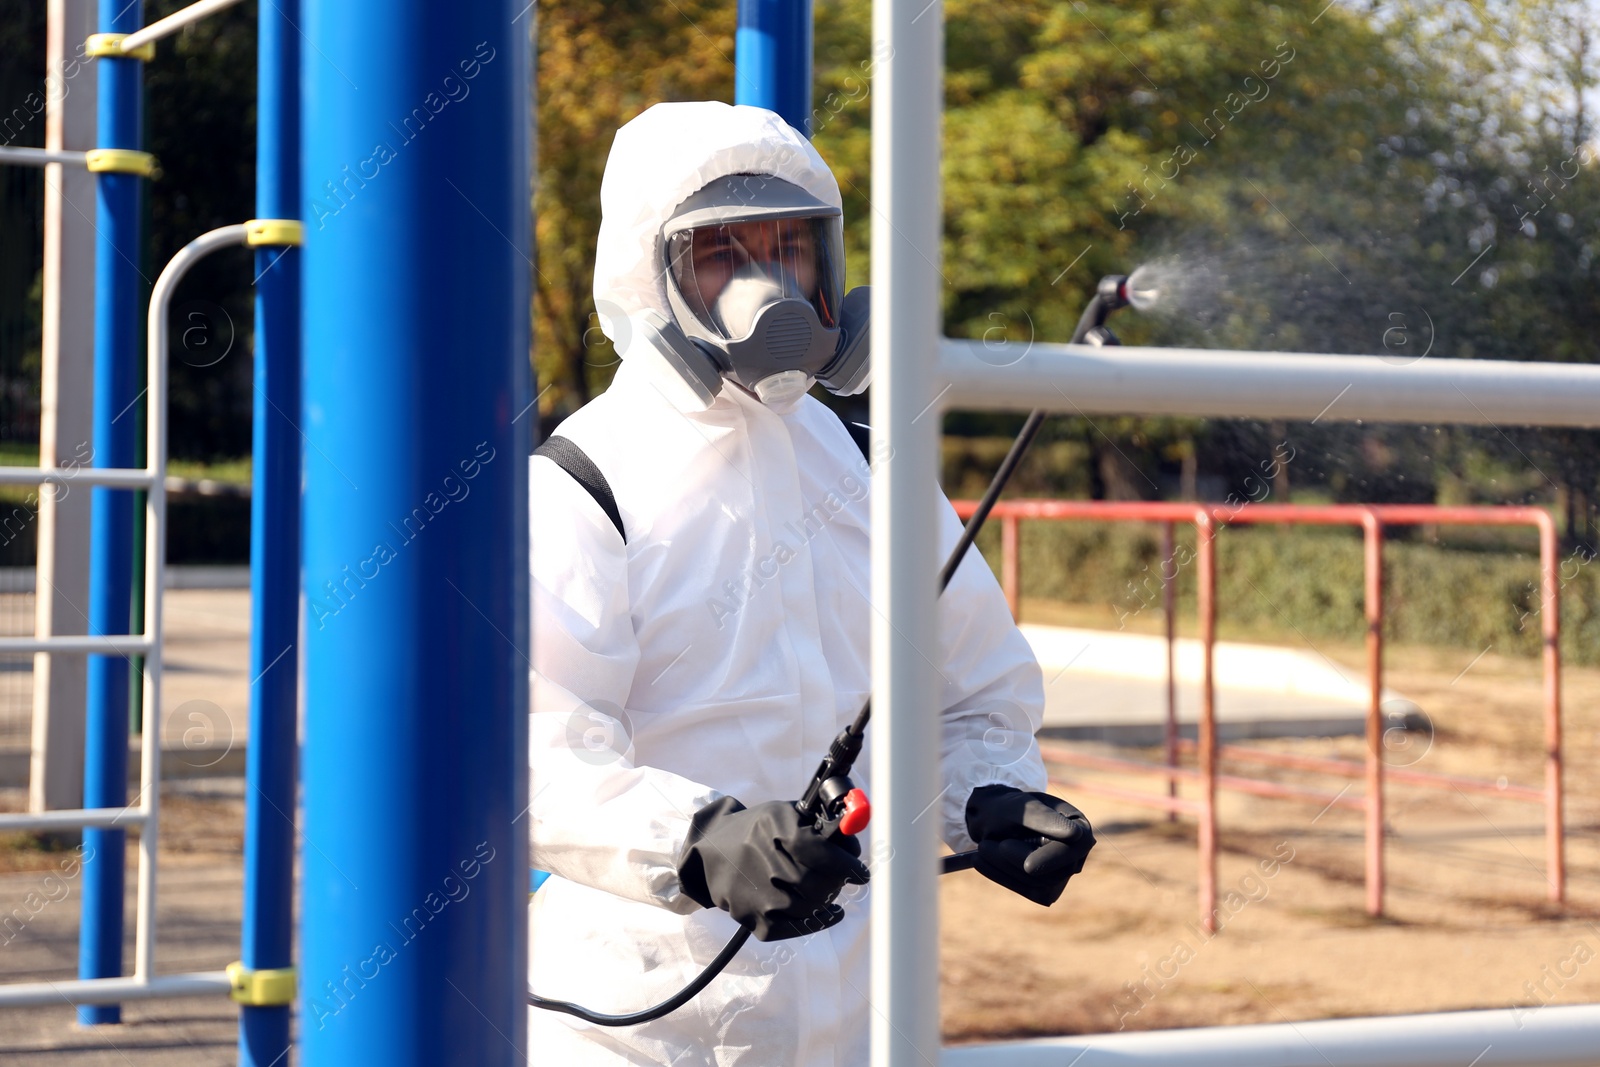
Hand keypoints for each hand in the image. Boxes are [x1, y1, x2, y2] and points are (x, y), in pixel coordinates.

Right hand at [676, 797, 870, 940]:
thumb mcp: (783, 813)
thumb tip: (855, 830)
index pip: (822, 852)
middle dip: (838, 882)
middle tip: (843, 878)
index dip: (848, 865)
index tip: (862, 873)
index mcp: (775, 828)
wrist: (712, 855)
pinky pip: (798, 928)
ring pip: (812, 906)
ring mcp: (760, 895)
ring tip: (829, 890)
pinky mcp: (755, 919)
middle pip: (820, 883)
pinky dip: (818, 921)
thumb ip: (818, 821)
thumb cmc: (757, 831)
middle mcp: (766, 862)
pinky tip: (827, 912)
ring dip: (827, 899)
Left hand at [964, 785, 1094, 905]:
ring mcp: (1063, 874)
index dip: (1053, 858)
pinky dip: (1001, 876)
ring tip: (980, 847)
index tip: (1029, 866)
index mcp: (1079, 826)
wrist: (993, 817)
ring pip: (1039, 883)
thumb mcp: (1021, 807)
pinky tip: (979, 861)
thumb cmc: (1009, 807)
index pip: (1074, 848)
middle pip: (1056, 872)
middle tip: (983, 846)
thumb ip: (1045, 819)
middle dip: (1017, 861)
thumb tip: (1076, 835)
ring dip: (1004, 867)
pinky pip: (1028, 890)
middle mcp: (1076, 853)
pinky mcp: (1046, 890)